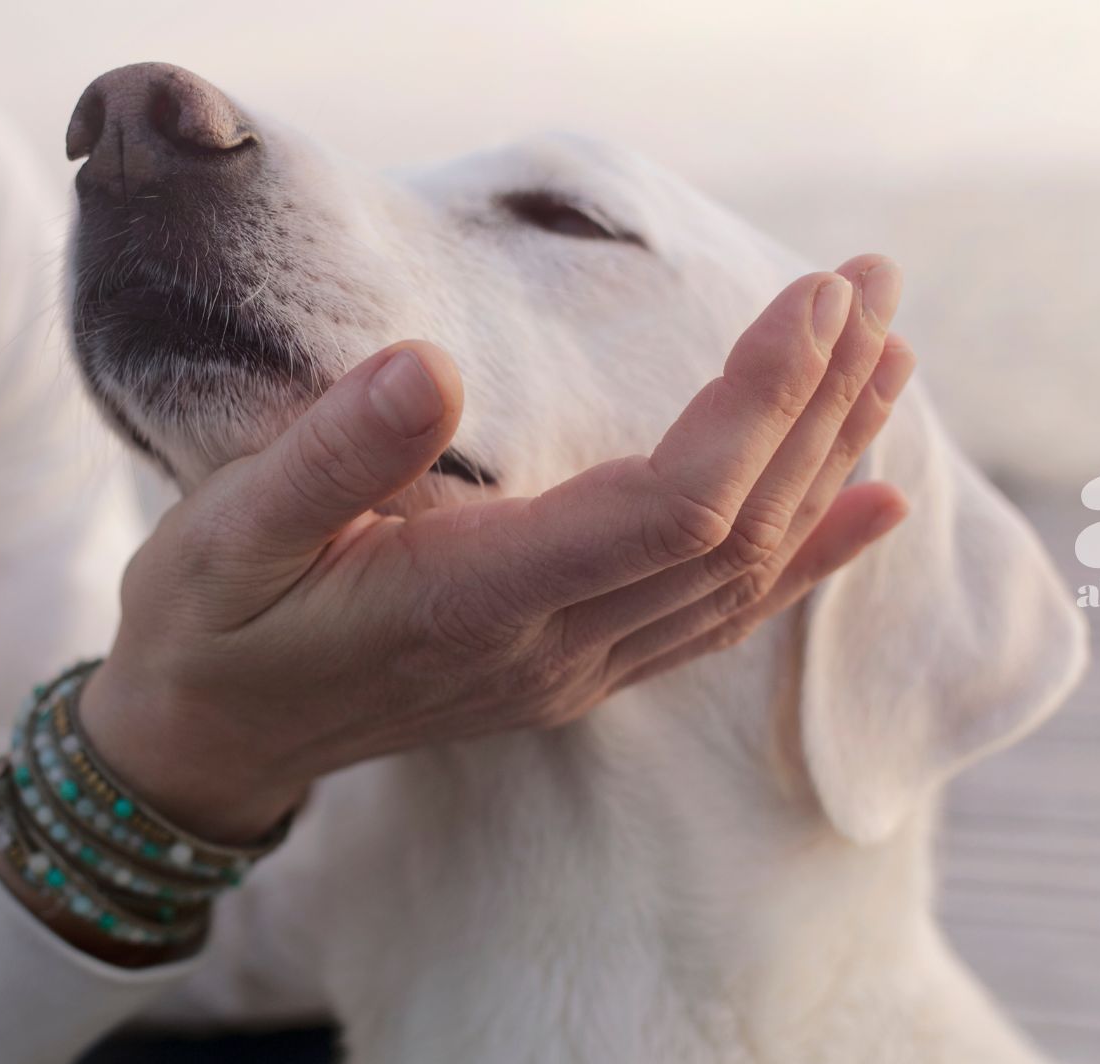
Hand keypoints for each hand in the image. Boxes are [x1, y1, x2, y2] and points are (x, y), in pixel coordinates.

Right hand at [82, 256, 915, 841]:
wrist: (209, 741)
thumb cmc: (210, 625)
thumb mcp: (230, 530)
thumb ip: (330, 457)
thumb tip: (428, 365)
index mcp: (478, 602)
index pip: (672, 510)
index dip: (757, 407)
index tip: (810, 301)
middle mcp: (554, 650)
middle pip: (737, 532)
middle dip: (820, 404)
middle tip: (876, 285)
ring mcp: (576, 670)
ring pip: (745, 572)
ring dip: (826, 461)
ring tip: (891, 357)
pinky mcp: (578, 670)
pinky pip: (721, 618)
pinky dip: (808, 557)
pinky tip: (868, 500)